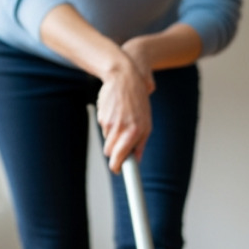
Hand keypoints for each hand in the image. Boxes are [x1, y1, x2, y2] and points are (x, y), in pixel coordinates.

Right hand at [97, 49, 154, 173]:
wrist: (124, 77)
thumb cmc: (138, 102)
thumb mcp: (146, 122)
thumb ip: (140, 143)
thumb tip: (136, 160)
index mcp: (135, 132)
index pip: (121, 157)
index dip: (117, 167)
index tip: (117, 171)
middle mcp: (121, 129)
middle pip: (110, 152)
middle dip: (114, 152)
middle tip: (121, 145)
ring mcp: (110, 123)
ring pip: (107, 141)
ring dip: (113, 137)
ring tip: (122, 122)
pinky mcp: (102, 117)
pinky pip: (104, 129)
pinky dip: (109, 125)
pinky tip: (116, 113)